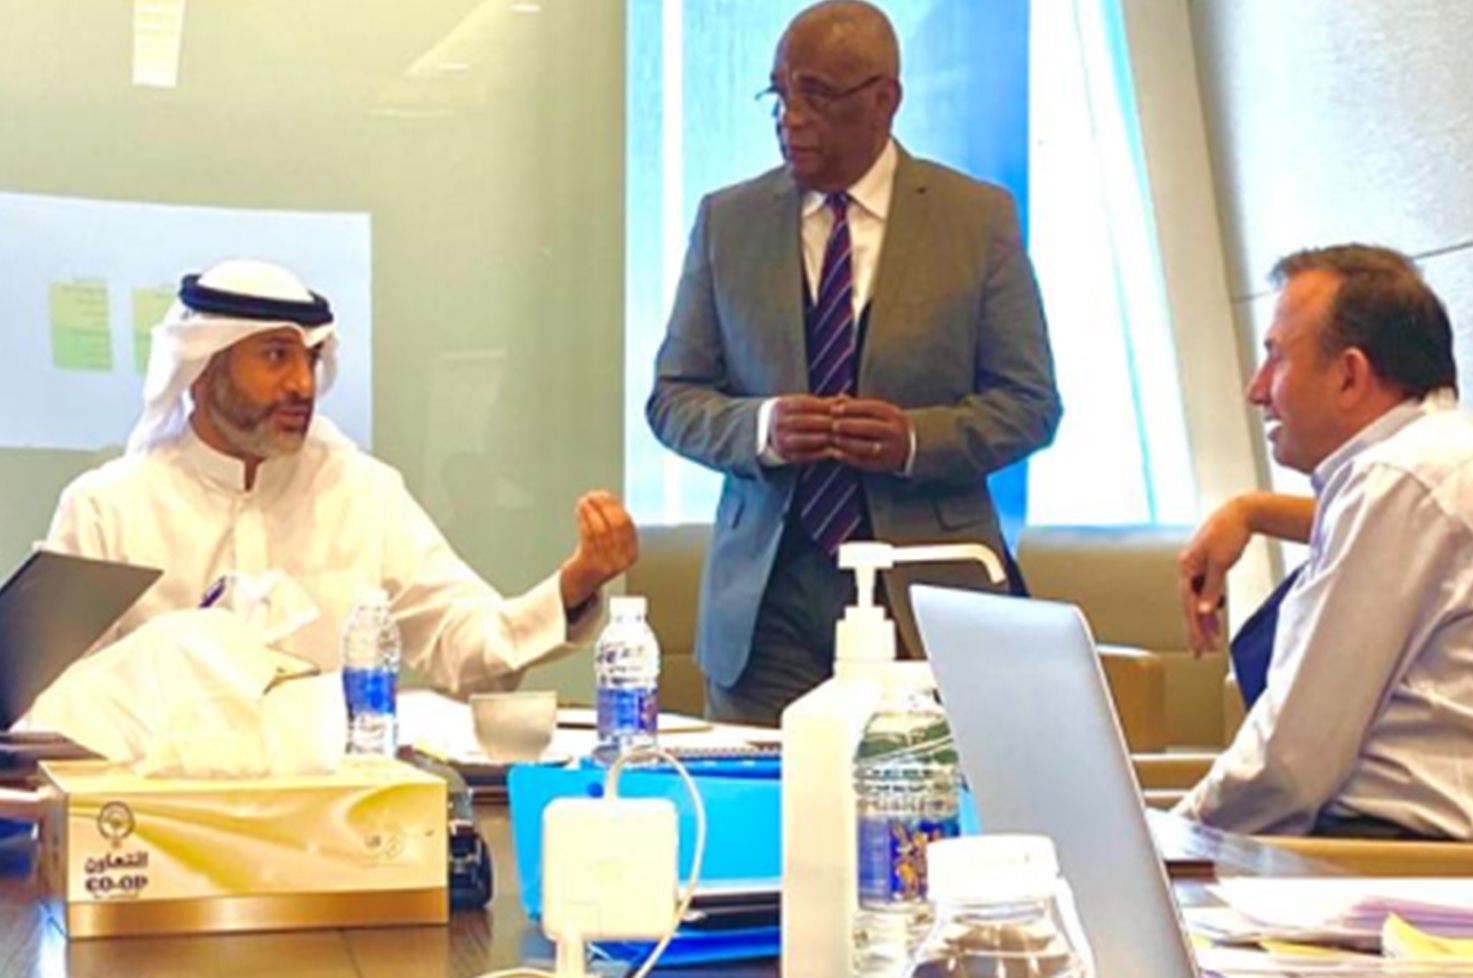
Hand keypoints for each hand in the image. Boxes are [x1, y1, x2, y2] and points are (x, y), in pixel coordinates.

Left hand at [559, 491, 637, 611]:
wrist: (581, 583)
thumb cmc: (596, 558)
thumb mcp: (613, 545)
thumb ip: (614, 527)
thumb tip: (607, 500)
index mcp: (632, 553)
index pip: (627, 524)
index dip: (615, 506)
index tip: (605, 495)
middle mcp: (622, 559)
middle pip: (616, 525)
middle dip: (604, 506)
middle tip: (594, 495)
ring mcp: (607, 562)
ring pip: (600, 529)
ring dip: (591, 511)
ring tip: (584, 501)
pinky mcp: (591, 564)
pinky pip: (588, 536)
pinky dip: (584, 520)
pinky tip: (580, 512)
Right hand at [771, 394, 838, 463]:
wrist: (771, 431)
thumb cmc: (795, 414)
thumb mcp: (803, 404)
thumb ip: (822, 403)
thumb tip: (844, 400)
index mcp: (781, 407)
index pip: (804, 404)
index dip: (823, 407)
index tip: (839, 408)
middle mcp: (778, 424)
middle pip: (804, 422)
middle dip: (825, 423)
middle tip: (842, 424)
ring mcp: (780, 440)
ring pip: (803, 440)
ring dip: (822, 439)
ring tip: (838, 438)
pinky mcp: (786, 455)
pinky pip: (804, 455)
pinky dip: (819, 453)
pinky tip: (832, 451)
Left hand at [830, 397, 910, 473]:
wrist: (911, 445)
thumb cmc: (887, 424)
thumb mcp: (879, 412)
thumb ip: (858, 405)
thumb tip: (838, 398)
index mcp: (893, 415)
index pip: (872, 409)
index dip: (853, 408)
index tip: (835, 408)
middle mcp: (893, 432)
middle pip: (870, 427)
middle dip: (850, 425)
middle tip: (833, 424)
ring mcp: (889, 449)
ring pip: (867, 446)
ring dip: (848, 443)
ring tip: (833, 438)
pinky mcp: (882, 464)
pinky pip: (864, 461)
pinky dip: (848, 457)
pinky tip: (835, 453)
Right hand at [1177, 496, 1253, 654]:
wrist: (1241, 513)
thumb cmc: (1229, 531)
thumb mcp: (1220, 562)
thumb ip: (1211, 589)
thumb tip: (1204, 611)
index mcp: (1186, 566)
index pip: (1188, 603)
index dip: (1194, 626)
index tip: (1199, 645)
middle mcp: (1188, 568)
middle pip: (1190, 605)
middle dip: (1197, 630)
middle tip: (1202, 652)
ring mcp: (1197, 568)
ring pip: (1198, 602)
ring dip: (1205, 622)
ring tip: (1211, 642)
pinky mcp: (1207, 568)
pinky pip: (1205, 594)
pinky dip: (1210, 609)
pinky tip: (1214, 621)